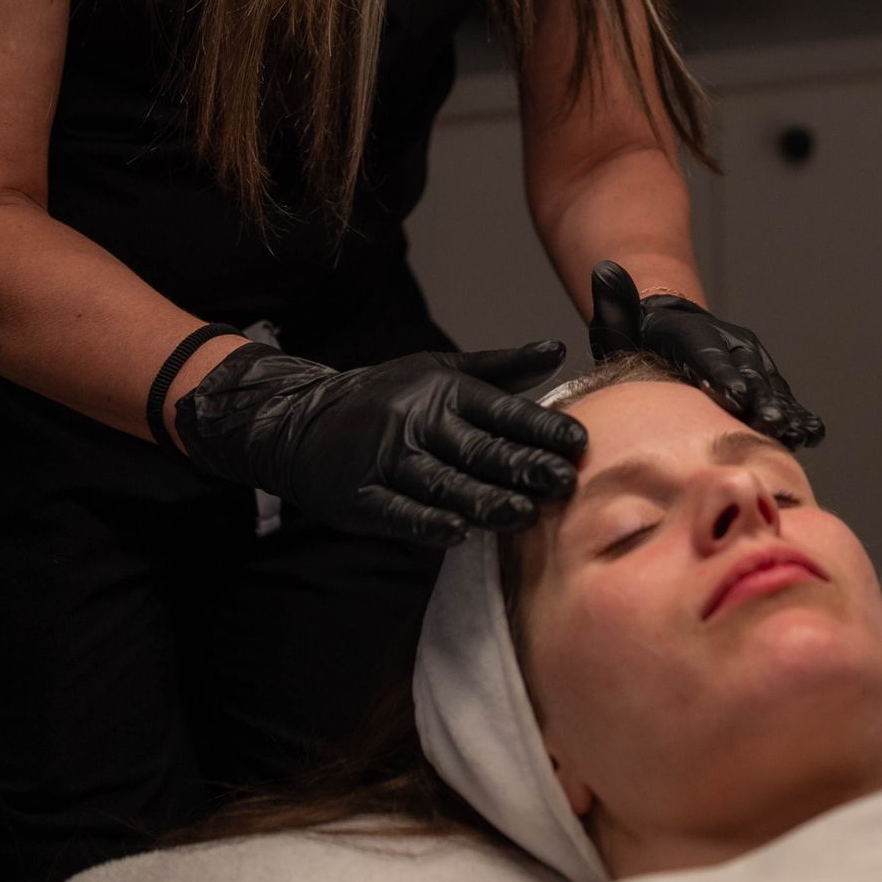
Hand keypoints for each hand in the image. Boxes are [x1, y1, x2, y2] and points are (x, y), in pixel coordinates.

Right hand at [172, 339, 588, 547]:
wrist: (303, 420)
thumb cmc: (387, 397)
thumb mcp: (440, 369)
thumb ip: (502, 369)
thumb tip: (558, 349)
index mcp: (443, 391)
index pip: (501, 409)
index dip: (540, 426)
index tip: (578, 442)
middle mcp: (417, 421)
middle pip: (477, 447)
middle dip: (522, 465)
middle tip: (563, 481)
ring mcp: (386, 459)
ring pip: (442, 482)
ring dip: (484, 499)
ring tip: (523, 514)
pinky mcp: (360, 496)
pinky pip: (397, 511)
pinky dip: (427, 522)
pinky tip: (457, 531)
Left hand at [587, 261, 823, 446]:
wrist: (669, 327)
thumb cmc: (639, 335)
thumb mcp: (619, 320)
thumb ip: (615, 301)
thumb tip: (604, 271)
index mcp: (693, 333)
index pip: (706, 355)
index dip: (720, 375)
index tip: (731, 395)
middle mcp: (730, 344)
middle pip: (746, 374)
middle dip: (759, 399)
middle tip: (767, 423)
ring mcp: (751, 362)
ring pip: (771, 387)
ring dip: (784, 410)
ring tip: (796, 433)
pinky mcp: (764, 382)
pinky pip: (782, 398)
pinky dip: (797, 414)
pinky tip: (811, 434)